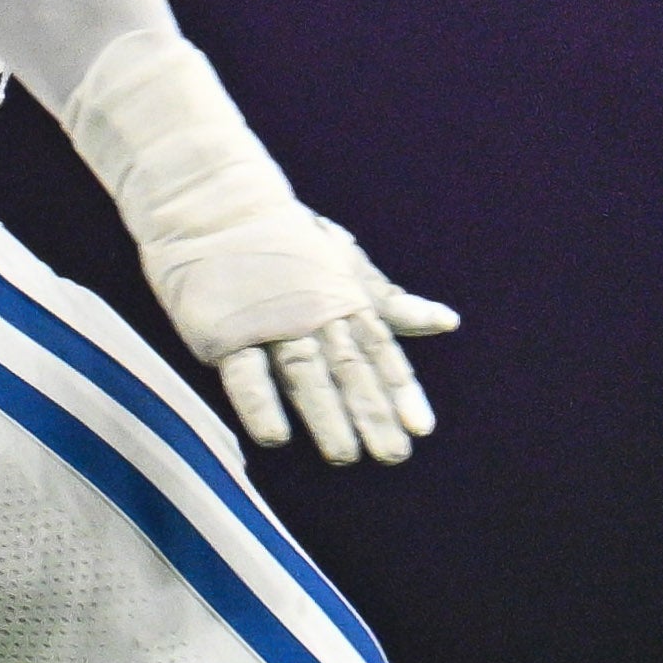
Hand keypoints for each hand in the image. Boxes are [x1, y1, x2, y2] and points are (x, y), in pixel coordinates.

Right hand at [137, 205, 457, 466]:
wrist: (214, 207)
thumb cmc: (286, 241)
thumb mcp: (345, 265)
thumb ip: (391, 304)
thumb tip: (448, 323)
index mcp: (344, 298)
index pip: (379, 350)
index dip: (400, 390)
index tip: (421, 429)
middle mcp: (313, 311)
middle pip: (347, 368)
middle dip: (371, 412)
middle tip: (392, 455)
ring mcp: (269, 320)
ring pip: (304, 372)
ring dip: (325, 415)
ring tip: (343, 456)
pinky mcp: (224, 330)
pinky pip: (245, 373)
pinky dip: (260, 403)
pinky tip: (276, 438)